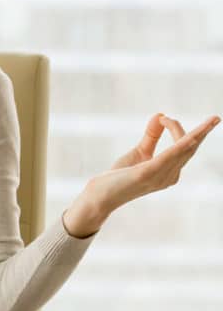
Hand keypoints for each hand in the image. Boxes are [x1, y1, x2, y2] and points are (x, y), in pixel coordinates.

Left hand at [69, 112, 219, 234]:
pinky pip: (168, 158)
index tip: (163, 117)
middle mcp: (170, 176)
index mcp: (170, 171)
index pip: (185, 147)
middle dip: (202, 131)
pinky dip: (179, 146)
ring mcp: (160, 176)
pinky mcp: (146, 174)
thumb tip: (161, 115)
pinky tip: (190, 138)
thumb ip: (151, 136)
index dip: (178, 128)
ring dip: (197, 134)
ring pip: (184, 151)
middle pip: (189, 148)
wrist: (100, 196)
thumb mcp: (139, 152)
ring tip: (213, 121)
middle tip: (215, 118)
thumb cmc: (119, 177)